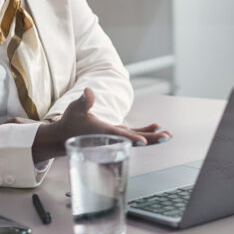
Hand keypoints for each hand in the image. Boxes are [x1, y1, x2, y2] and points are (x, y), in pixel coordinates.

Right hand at [33, 88, 170, 162]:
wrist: (66, 136)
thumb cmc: (70, 122)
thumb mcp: (75, 109)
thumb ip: (83, 101)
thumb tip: (88, 91)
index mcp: (103, 131)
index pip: (119, 136)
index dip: (131, 139)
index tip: (143, 142)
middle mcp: (112, 137)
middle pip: (134, 139)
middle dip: (151, 139)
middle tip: (166, 137)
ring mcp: (116, 137)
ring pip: (137, 138)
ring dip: (152, 137)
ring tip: (167, 134)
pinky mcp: (117, 134)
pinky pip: (134, 134)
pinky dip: (146, 132)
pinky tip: (157, 127)